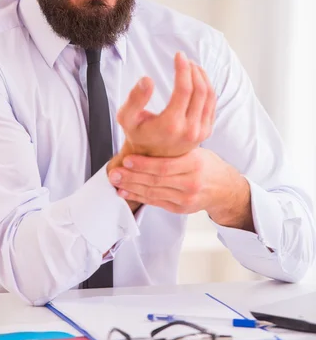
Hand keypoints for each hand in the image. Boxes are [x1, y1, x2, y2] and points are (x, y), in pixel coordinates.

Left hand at [109, 148, 254, 230]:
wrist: (224, 188)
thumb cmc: (206, 164)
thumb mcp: (195, 150)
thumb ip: (174, 148)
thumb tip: (149, 131)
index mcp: (194, 164)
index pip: (164, 166)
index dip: (143, 164)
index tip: (127, 159)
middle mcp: (190, 183)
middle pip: (155, 181)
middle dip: (131, 177)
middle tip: (114, 172)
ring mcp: (185, 198)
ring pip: (153, 193)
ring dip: (131, 187)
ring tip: (115, 181)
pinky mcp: (180, 209)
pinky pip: (156, 202)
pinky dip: (139, 197)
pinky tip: (125, 192)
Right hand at [116, 53, 215, 158]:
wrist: (150, 158)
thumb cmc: (137, 134)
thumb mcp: (126, 118)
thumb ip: (134, 98)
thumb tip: (147, 79)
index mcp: (170, 125)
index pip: (184, 89)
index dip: (183, 69)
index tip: (178, 55)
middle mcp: (189, 130)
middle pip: (200, 90)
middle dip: (193, 70)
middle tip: (184, 59)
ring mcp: (200, 132)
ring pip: (210, 96)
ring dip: (202, 77)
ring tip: (192, 66)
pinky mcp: (206, 132)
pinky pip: (212, 105)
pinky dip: (207, 88)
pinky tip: (198, 80)